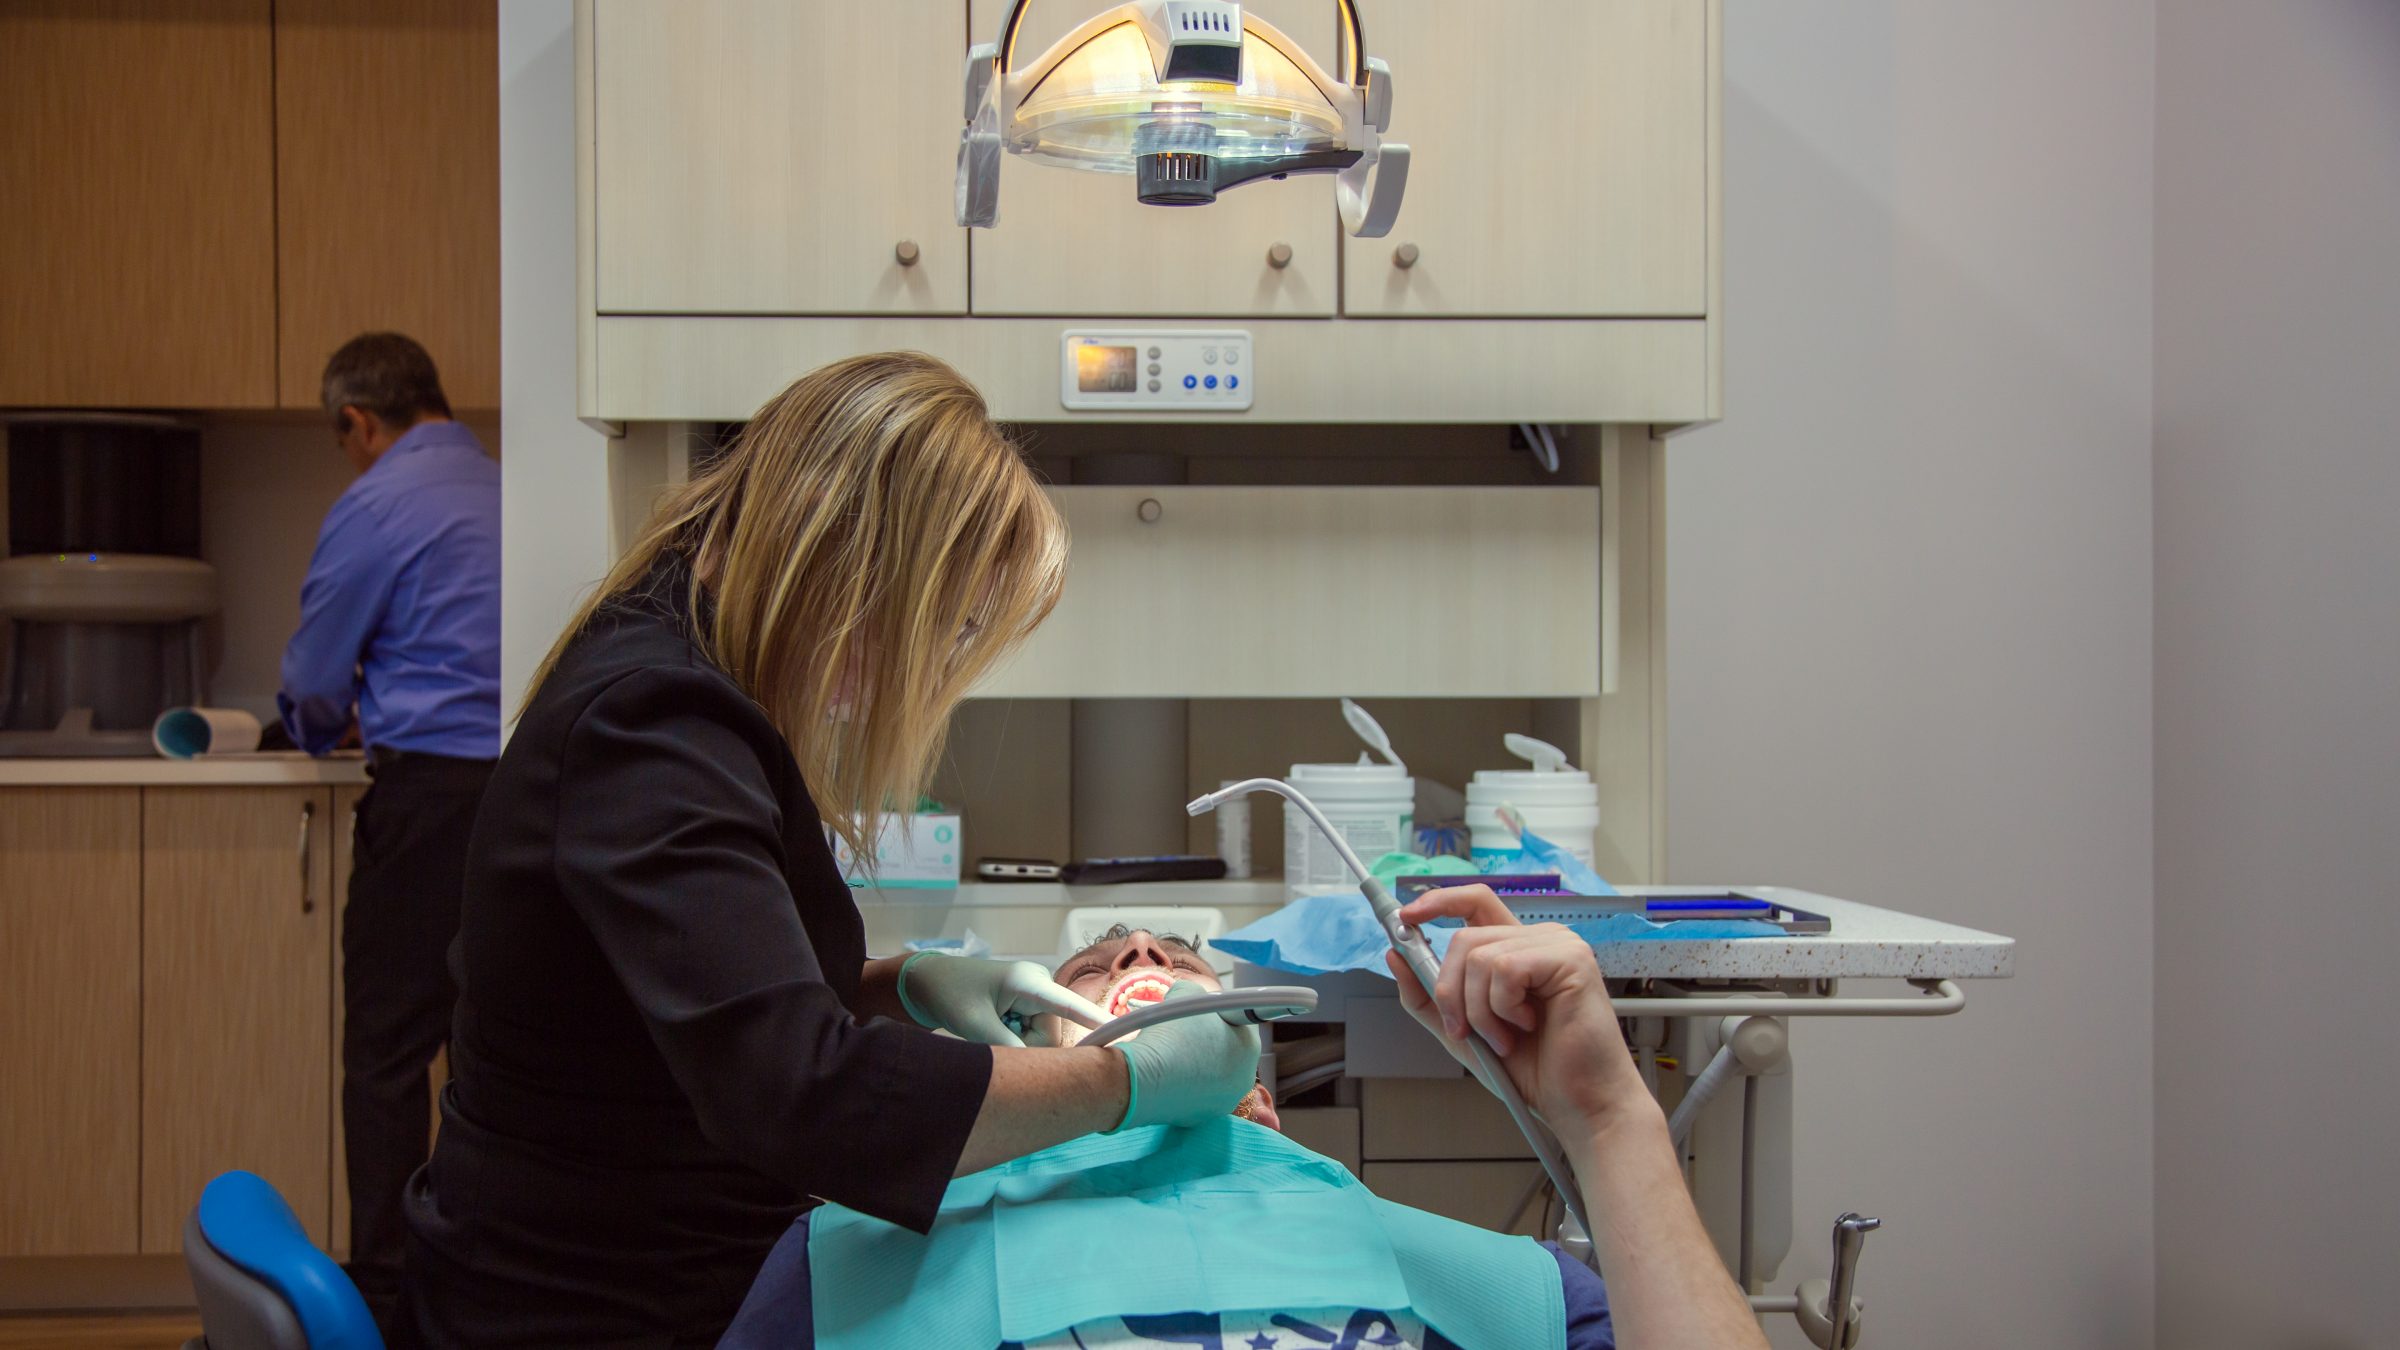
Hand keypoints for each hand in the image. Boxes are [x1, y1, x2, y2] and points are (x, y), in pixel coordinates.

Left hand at [898, 953, 1105, 1047]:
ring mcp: (1035, 993)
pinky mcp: (1029, 1002)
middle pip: (1050, 1035)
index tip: (1123, 1033)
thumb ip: (1009, 1050)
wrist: (930, 981)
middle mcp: (1038, 985)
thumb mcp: (976, 1027)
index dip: (1095, 1021)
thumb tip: (1038, 1071)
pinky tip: (994, 1025)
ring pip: (1041, 1038)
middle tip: (992, 1034)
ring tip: (989, 1027)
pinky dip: (1014, 1037)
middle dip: (1025, 1046)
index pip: (1069, 1005)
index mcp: (1028, 982)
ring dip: (1017, 1043)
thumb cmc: (950, 996)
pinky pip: (1033, 1033)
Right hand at [1111, 981, 1261, 1130]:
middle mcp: (1244, 1079)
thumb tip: (1190, 996)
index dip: (1219, 1012)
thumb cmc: (1170, 1035)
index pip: (1240, 1021)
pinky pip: (1194, 1093)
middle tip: (1184, 1029)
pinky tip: (1165, 1072)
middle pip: (1228, 1050)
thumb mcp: (1186, 992)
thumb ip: (1197, 991)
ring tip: (1171, 1051)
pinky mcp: (1199, 1119)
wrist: (1142, 1079)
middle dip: (1209, 1039)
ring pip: (1211, 1074)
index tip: (1202, 1011)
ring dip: (1196, 1061)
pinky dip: (1183, 1083)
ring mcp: (1222, 1103)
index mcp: (1250, 1048)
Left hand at [1385, 885, 1652, 1133]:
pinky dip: (1502, 1007)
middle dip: (1450, 991)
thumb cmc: (1532, 1070)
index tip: (1405, 917)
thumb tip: (1395, 955)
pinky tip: (1527, 1026)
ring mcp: (1557, 945)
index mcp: (1516, 950)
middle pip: (1464, 937)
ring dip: (1479, 1010)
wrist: (1577, 1103)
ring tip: (1506, 1038)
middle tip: (1466, 1031)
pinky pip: (1505, 968)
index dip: (1438, 902)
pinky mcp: (1570, 958)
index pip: (1474, 902)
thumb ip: (1428, 997)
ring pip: (1479, 955)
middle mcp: (1537, 939)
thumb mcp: (1463, 1033)